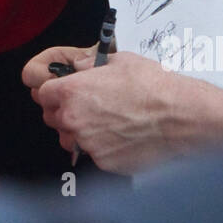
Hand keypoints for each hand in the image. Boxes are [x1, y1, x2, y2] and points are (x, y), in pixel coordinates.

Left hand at [26, 50, 218, 174]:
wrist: (180, 116)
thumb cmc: (154, 86)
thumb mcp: (119, 61)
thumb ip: (90, 63)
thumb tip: (78, 65)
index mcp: (73, 91)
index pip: (42, 93)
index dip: (52, 91)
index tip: (61, 92)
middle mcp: (74, 119)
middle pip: (52, 117)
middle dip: (64, 111)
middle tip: (85, 106)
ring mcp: (88, 143)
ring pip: (68, 139)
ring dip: (78, 132)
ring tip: (103, 123)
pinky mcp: (103, 162)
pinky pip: (92, 154)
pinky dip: (100, 147)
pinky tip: (119, 136)